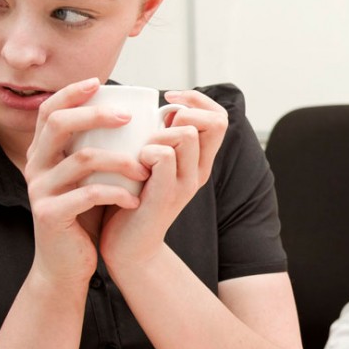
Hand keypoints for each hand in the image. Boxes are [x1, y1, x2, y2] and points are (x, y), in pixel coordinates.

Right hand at [24, 78, 148, 289]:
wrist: (66, 264)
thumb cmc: (84, 214)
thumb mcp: (88, 177)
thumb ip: (95, 149)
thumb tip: (128, 115)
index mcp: (43, 153)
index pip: (50, 111)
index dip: (71, 92)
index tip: (100, 82)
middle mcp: (35, 166)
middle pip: (60, 124)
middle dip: (96, 114)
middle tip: (128, 117)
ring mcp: (40, 190)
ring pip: (82, 160)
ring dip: (121, 160)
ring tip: (145, 168)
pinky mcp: (50, 214)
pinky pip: (88, 194)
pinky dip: (117, 193)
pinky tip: (135, 199)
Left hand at [99, 90, 228, 269]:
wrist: (128, 248)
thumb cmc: (132, 199)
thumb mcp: (152, 164)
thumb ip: (159, 139)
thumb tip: (153, 108)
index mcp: (199, 161)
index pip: (220, 117)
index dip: (198, 99)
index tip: (170, 99)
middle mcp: (200, 171)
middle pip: (211, 122)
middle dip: (182, 114)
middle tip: (156, 131)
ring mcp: (186, 184)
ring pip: (186, 134)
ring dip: (158, 134)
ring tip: (141, 152)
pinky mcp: (166, 195)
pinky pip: (163, 156)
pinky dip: (146, 152)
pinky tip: (134, 166)